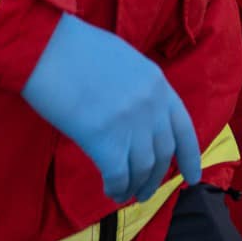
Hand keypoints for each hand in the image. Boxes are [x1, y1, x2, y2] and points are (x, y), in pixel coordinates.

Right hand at [22, 13, 202, 203]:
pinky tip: (110, 190)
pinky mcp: (105, 141)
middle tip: (146, 191)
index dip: (190, 156)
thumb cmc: (78, 47)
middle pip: (163, 153)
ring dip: (136, 186)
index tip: (192, 178)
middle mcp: (151, 106)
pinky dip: (116, 187)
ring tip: (126, 194)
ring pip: (143, 168)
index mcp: (157, 83)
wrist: (49, 47)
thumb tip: (137, 115)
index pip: (183, 127)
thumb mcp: (124, 60)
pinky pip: (118, 175)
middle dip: (156, 177)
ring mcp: (130, 124)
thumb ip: (138, 87)